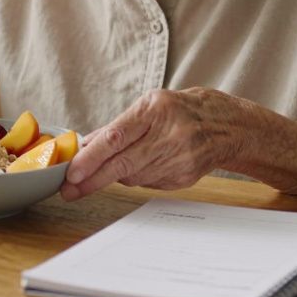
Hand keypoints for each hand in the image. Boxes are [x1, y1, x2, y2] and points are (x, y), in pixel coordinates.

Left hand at [60, 88, 253, 200]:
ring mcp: (179, 157)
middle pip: (122, 163)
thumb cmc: (181, 111)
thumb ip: (117, 127)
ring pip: (133, 176)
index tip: (72, 172)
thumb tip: (84, 145)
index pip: (116, 137)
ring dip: (116, 176)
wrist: (227, 126)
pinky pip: (149, 183)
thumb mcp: (149, 106)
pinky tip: (144, 166)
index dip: (91, 157)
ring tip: (113, 167)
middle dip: (92, 179)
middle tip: (69, 190)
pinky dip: (138, 177)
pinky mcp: (184, 176)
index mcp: (155, 109)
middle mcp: (169, 134)